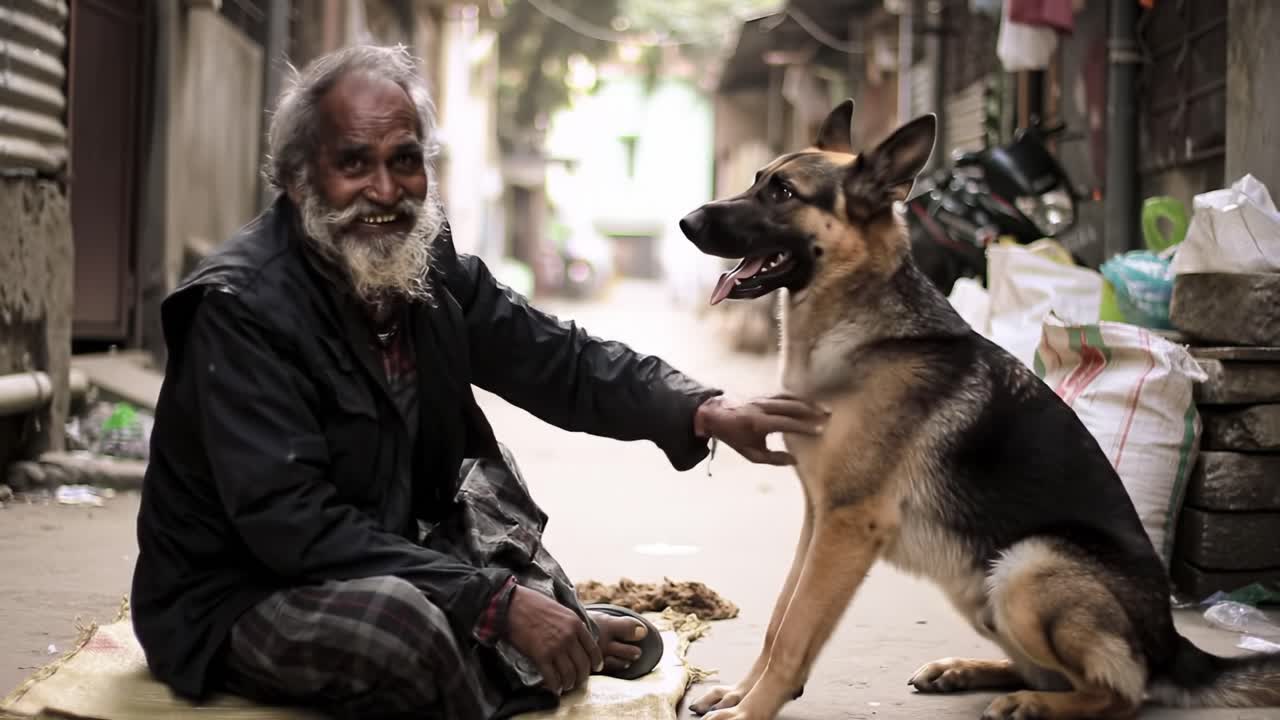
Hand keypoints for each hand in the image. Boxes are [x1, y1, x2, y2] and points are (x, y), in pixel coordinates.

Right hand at [505, 585, 601, 694]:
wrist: (512, 605)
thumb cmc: (534, 605)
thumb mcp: (561, 610)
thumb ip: (572, 625)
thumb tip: (578, 640)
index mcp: (576, 624)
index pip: (593, 649)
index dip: (596, 663)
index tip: (595, 668)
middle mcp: (569, 637)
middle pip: (583, 665)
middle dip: (582, 677)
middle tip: (578, 681)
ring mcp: (555, 647)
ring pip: (570, 675)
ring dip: (569, 684)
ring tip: (566, 686)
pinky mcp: (540, 656)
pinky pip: (553, 678)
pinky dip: (555, 687)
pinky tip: (555, 688)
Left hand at [694, 393, 828, 464]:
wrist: (713, 414)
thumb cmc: (733, 436)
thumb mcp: (750, 453)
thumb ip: (773, 458)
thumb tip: (795, 460)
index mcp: (758, 423)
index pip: (787, 424)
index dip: (805, 427)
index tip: (821, 431)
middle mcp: (762, 407)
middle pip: (792, 406)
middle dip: (812, 411)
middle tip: (828, 416)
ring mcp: (762, 398)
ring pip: (789, 398)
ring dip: (807, 402)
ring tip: (823, 408)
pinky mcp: (763, 394)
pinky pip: (784, 394)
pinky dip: (798, 398)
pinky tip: (809, 402)